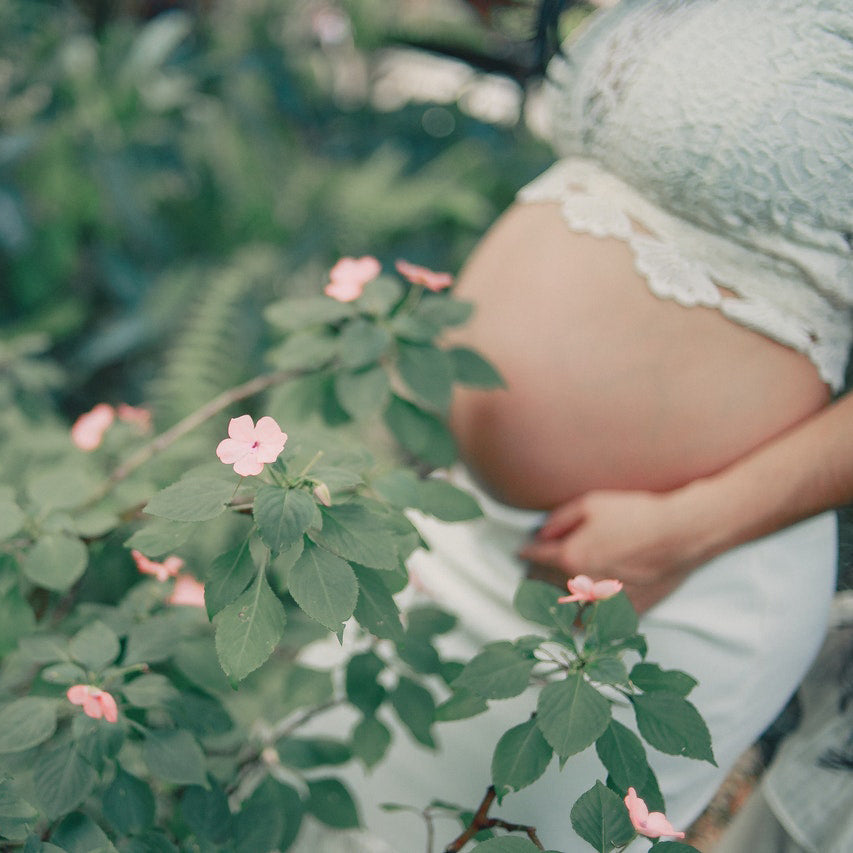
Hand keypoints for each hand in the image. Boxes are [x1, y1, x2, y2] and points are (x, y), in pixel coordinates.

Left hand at [518, 489, 708, 613]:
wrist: (681, 533)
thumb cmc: (636, 514)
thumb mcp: (591, 503)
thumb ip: (559, 520)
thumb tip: (541, 535)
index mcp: (569, 557)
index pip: (535, 557)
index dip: (526, 553)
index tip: (521, 552)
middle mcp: (583, 585)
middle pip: (544, 585)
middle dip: (533, 578)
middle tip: (528, 575)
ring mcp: (604, 603)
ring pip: (565, 610)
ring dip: (553, 602)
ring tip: (545, 597)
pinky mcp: (626, 613)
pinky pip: (593, 624)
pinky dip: (580, 619)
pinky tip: (576, 614)